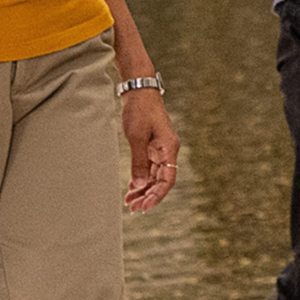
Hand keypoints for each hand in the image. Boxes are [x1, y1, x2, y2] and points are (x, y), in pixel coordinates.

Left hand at [121, 91, 180, 212]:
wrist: (138, 91)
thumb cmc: (140, 110)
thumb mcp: (137, 137)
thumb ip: (139, 162)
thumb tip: (140, 184)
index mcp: (169, 148)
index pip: (167, 179)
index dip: (157, 195)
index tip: (145, 206)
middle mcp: (168, 151)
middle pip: (161, 180)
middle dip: (148, 195)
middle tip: (133, 208)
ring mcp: (161, 149)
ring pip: (154, 176)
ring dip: (143, 189)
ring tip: (129, 202)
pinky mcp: (153, 147)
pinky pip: (149, 168)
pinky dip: (141, 179)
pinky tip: (132, 189)